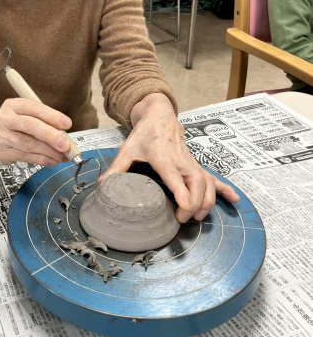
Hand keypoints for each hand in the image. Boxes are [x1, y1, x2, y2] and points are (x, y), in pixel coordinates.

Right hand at [0, 99, 72, 166]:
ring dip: (49, 151)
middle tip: (65, 144)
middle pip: (30, 126)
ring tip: (63, 155)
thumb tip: (65, 134)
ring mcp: (1, 136)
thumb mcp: (25, 116)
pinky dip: (42, 160)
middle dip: (50, 135)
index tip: (67, 124)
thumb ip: (43, 122)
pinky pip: (26, 157)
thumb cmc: (13, 126)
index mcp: (13, 105)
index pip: (34, 108)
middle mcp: (5, 118)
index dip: (52, 116)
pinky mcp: (2, 152)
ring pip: (29, 144)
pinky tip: (52, 160)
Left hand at [100, 93, 239, 222]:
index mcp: (162, 155)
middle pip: (196, 181)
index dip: (182, 193)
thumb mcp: (127, 149)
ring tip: (200, 216)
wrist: (160, 117)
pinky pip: (213, 178)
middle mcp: (180, 160)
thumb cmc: (144, 135)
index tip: (185, 209)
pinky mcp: (195, 166)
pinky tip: (234, 200)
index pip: (174, 176)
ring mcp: (190, 163)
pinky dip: (224, 189)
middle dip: (196, 201)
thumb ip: (116, 168)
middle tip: (187, 218)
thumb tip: (102, 185)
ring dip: (208, 200)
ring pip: (206, 181)